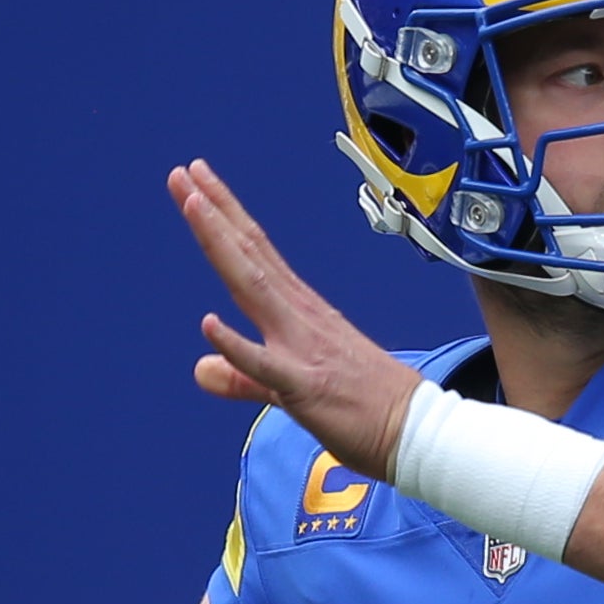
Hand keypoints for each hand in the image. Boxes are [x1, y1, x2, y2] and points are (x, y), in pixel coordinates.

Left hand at [179, 158, 420, 483]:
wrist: (420, 431)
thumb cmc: (367, 409)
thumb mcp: (292, 389)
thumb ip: (243, 377)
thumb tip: (201, 368)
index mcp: (300, 313)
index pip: (255, 255)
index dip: (223, 218)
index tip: (196, 182)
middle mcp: (300, 318)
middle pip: (249, 256)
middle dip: (213, 213)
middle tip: (183, 172)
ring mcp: (303, 348)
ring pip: (253, 287)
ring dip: (221, 243)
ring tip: (193, 204)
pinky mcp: (306, 387)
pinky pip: (265, 366)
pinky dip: (237, 344)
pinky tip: (209, 322)